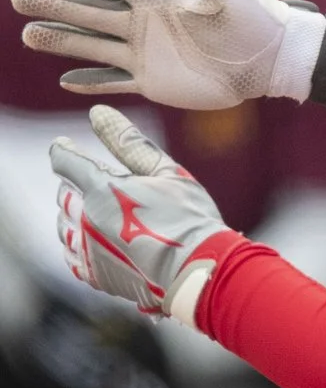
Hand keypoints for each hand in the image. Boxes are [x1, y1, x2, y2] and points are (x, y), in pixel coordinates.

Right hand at [14, 0, 325, 107]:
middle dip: (53, 4)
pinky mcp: (153, 80)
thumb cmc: (254, 16)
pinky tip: (66, 79)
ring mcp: (145, 51)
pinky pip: (113, 80)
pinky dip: (91, 81)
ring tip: (28, 34)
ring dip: (60, 40)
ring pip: (92, 45)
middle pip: (87, 11)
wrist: (273, 60)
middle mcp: (143, 19)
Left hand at [49, 105, 231, 321]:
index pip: (64, 161)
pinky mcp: (94, 274)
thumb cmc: (191, 218)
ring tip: (102, 216)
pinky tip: (100, 242)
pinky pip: (72, 255)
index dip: (63, 150)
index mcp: (101, 188)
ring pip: (64, 225)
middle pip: (64, 194)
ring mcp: (87, 248)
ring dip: (76, 216)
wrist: (201, 270)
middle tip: (97, 187)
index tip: (65, 146)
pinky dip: (79, 245)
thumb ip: (129, 142)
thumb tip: (97, 112)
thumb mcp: (167, 173)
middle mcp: (86, 217)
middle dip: (76, 186)